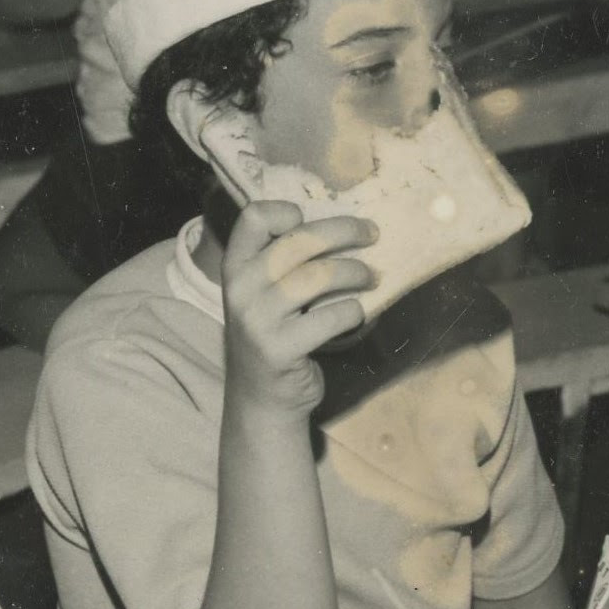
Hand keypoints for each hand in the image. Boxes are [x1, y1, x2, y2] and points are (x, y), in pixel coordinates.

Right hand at [221, 200, 375, 417]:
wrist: (262, 398)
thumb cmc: (276, 335)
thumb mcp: (265, 294)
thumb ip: (284, 262)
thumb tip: (344, 226)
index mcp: (235, 267)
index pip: (253, 217)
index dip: (286, 210)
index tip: (311, 220)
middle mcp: (240, 289)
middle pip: (299, 240)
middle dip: (344, 231)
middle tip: (372, 234)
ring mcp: (257, 320)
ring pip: (319, 276)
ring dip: (357, 272)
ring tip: (374, 277)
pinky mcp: (279, 349)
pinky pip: (332, 317)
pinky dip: (355, 311)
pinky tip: (360, 313)